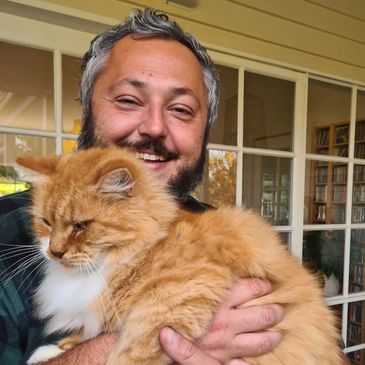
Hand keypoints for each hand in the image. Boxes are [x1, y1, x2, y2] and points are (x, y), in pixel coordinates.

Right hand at [159, 278, 283, 364]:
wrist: (163, 349)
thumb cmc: (169, 318)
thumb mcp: (181, 294)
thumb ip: (195, 282)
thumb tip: (206, 267)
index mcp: (217, 303)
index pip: (249, 289)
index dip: (261, 285)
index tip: (266, 284)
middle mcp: (226, 323)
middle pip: (261, 314)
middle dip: (273, 309)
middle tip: (278, 306)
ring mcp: (228, 344)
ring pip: (261, 340)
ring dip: (272, 335)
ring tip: (277, 330)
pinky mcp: (223, 362)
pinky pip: (247, 362)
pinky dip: (257, 357)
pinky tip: (262, 354)